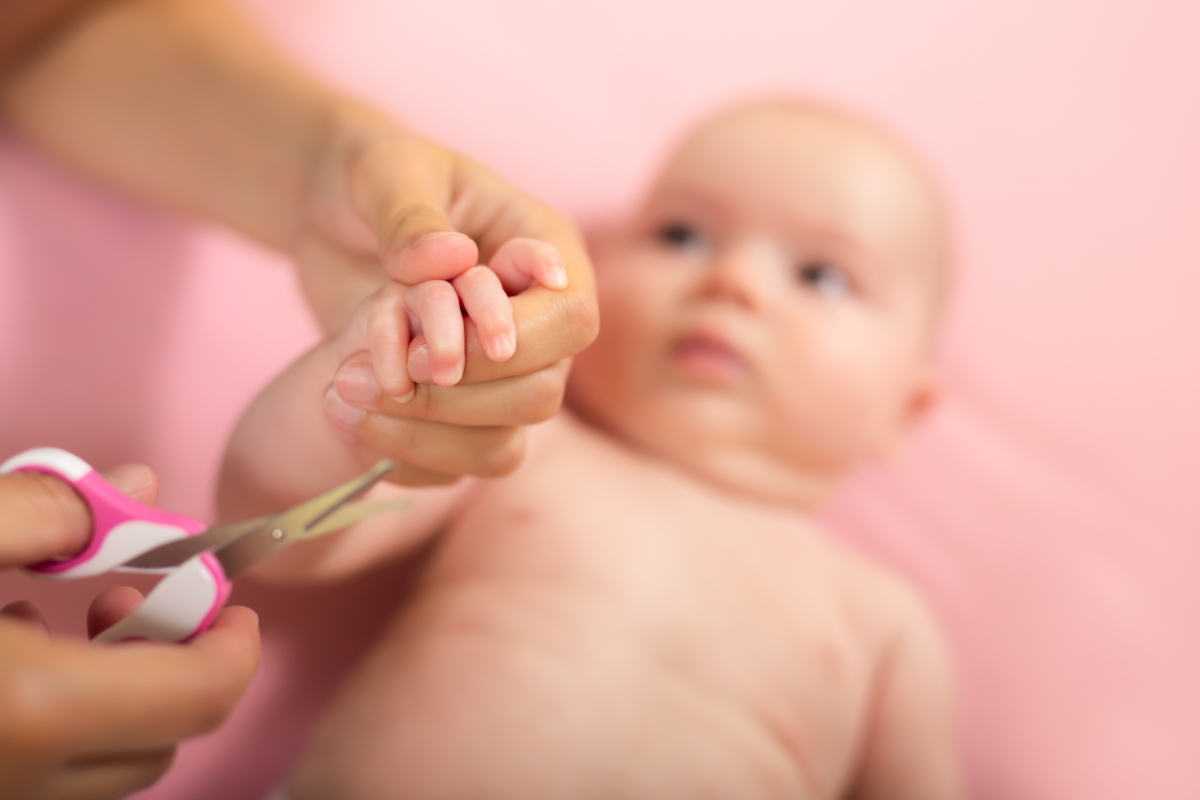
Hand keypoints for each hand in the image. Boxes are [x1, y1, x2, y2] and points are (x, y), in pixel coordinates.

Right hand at [0, 468, 260, 799]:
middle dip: (168, 665)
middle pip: (162, 742)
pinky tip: (5, 658)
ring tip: (53, 622)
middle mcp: (21, 781)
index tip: (230, 600)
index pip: (202, 697)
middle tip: (124, 597)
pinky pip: (44, 776)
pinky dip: (56, 722)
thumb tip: (141, 490)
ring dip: (111, 697)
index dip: (237, 644)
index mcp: (34, 711)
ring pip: (103, 770)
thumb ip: (49, 509)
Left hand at [297, 114, 597, 481]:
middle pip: (542, 391)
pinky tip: (348, 422)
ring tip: (344, 395)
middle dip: (454, 393)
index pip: (571, 317)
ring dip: (426, 431)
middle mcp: (537, 322)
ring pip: (504, 439)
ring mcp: (503, 373)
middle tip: (371, 373)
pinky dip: (405, 452)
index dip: (516, 341)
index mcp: (544, 251)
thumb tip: (445, 261)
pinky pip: (459, 461)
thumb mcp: (387, 173)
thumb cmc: (376, 178)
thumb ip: (411, 214)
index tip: (434, 344)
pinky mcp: (462, 410)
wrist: (334, 218)